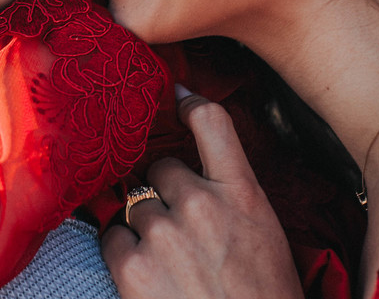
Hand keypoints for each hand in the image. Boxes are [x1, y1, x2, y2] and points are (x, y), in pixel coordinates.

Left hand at [102, 93, 303, 298]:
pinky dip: (123, 254)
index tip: (177, 100)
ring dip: (143, 226)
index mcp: (244, 194)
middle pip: (161, 168)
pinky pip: (112, 237)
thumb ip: (233, 197)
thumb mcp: (265, 237)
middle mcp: (202, 203)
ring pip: (135, 203)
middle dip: (165, 193)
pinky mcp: (133, 266)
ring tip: (169, 264)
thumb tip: (196, 173)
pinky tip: (148, 278)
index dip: (189, 104)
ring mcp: (164, 233)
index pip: (213, 123)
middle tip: (182, 232)